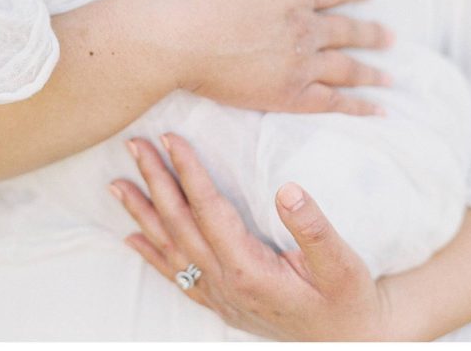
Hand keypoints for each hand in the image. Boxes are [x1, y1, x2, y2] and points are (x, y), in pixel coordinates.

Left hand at [111, 134, 398, 340]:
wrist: (352, 340)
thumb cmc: (348, 300)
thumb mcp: (343, 264)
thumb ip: (314, 229)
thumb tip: (288, 190)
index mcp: (249, 269)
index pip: (208, 210)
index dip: (188, 172)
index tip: (172, 139)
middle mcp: (225, 284)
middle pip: (179, 224)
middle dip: (155, 181)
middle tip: (135, 145)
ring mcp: (218, 296)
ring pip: (169, 248)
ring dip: (142, 213)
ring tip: (118, 184)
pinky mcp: (221, 302)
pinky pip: (176, 276)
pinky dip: (151, 254)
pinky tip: (131, 238)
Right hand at [158, 0, 393, 115]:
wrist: (174, 34)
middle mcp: (303, 27)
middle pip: (347, 31)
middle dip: (371, 34)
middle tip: (391, 38)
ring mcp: (299, 62)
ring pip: (346, 68)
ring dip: (371, 73)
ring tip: (389, 79)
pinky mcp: (288, 94)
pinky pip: (332, 101)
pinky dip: (358, 106)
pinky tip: (377, 109)